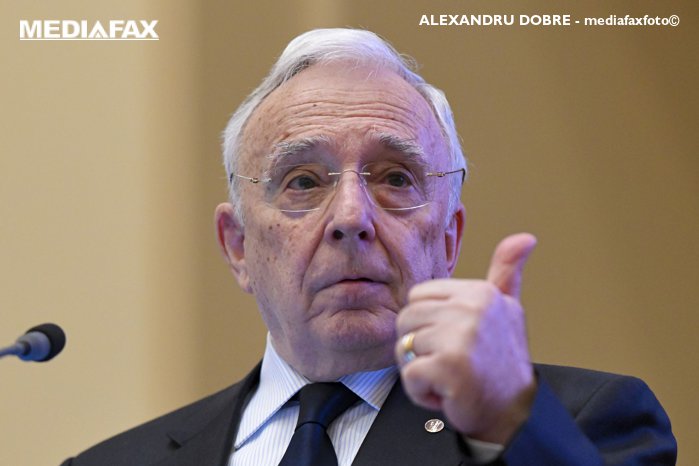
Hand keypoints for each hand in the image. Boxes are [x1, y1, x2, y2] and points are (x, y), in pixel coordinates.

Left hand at [395, 233, 537, 443]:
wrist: (514, 412)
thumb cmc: (502, 360)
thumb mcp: (507, 309)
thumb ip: (507, 272)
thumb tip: (525, 237)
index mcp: (479, 292)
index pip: (418, 297)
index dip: (427, 324)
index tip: (453, 340)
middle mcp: (472, 309)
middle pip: (405, 320)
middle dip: (419, 346)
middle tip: (448, 361)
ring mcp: (460, 337)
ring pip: (404, 347)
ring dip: (420, 370)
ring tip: (449, 376)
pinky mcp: (449, 367)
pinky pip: (409, 375)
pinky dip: (421, 391)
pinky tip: (447, 393)